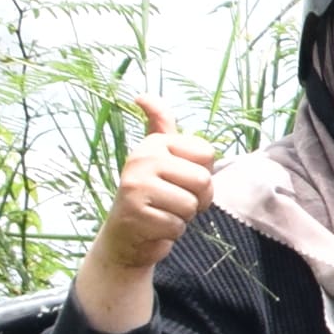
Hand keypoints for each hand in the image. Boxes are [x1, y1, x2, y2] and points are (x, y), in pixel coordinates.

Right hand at [74, 99, 219, 328]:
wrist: (125, 238)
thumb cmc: (153, 196)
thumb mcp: (160, 158)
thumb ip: (159, 125)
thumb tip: (142, 95)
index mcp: (155, 143)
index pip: (207, 154)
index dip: (203, 175)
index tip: (181, 180)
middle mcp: (142, 158)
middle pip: (202, 180)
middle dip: (197, 200)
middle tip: (173, 202)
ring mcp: (136, 185)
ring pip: (190, 205)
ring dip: (183, 217)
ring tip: (163, 213)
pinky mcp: (135, 212)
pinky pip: (176, 225)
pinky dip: (171, 232)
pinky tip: (154, 227)